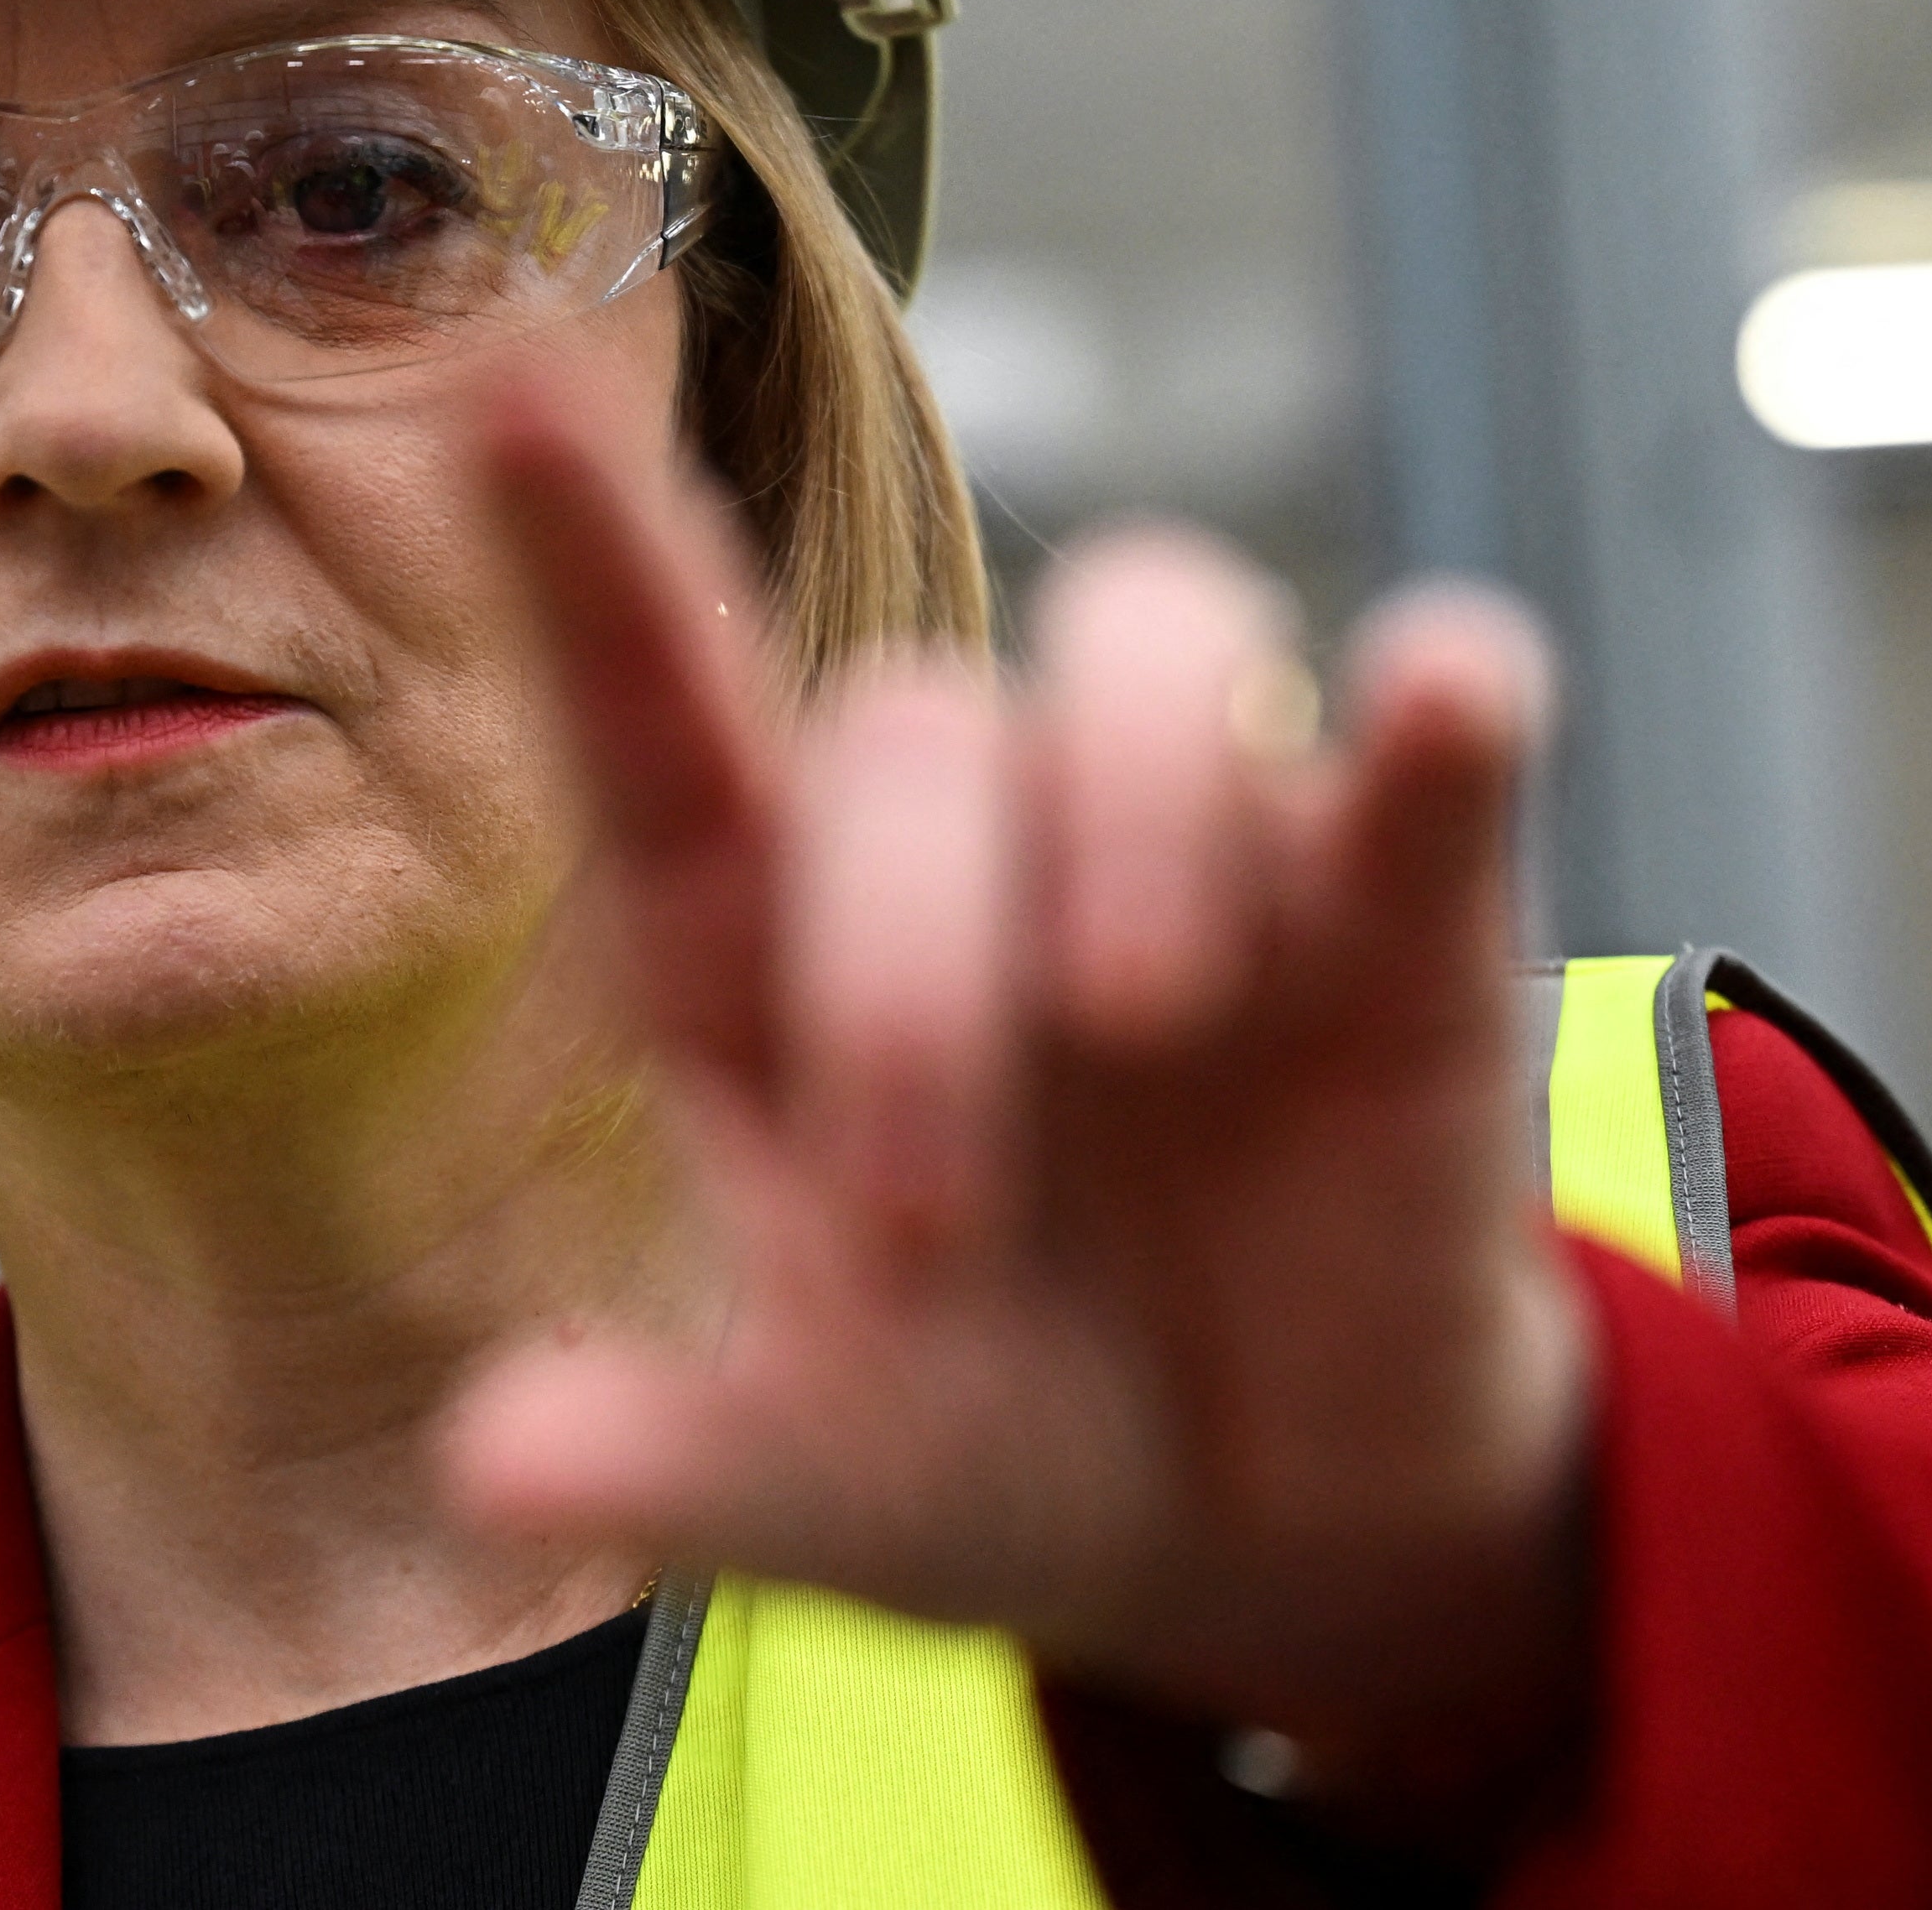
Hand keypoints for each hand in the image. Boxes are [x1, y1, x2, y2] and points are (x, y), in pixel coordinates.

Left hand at [443, 378, 1594, 1830]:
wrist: (1271, 1527)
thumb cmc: (994, 1435)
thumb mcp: (832, 1481)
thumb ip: (682, 1458)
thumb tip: (488, 1466)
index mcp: (771, 950)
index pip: (661, 711)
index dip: (591, 559)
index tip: (502, 403)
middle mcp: (971, 841)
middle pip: (906, 735)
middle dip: (901, 983)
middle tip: (930, 1231)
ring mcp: (1195, 842)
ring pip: (1145, 626)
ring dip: (1128, 797)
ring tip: (1144, 1012)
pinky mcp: (1404, 903)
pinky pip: (1432, 729)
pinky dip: (1442, 700)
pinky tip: (1443, 700)